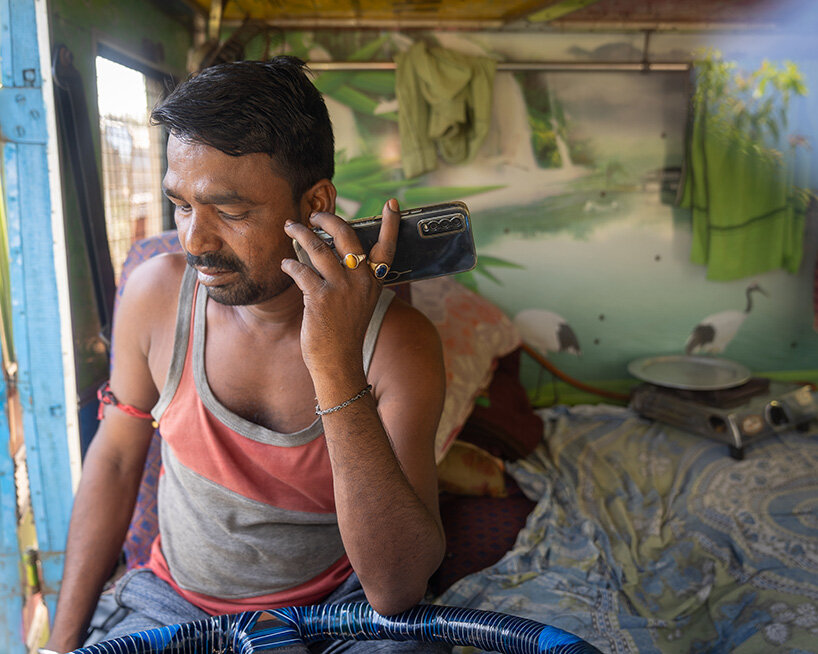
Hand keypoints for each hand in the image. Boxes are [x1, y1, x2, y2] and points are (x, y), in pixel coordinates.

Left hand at [281, 198, 399, 379]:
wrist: (338, 363)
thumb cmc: (344, 333)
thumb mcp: (358, 304)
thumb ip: (352, 279)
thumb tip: (331, 251)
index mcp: (374, 282)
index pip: (387, 248)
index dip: (390, 224)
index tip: (392, 203)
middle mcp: (361, 282)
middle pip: (346, 236)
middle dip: (327, 218)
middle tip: (314, 214)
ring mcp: (341, 289)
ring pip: (318, 247)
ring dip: (300, 232)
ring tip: (291, 227)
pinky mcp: (319, 298)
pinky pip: (301, 269)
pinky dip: (290, 263)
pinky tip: (285, 263)